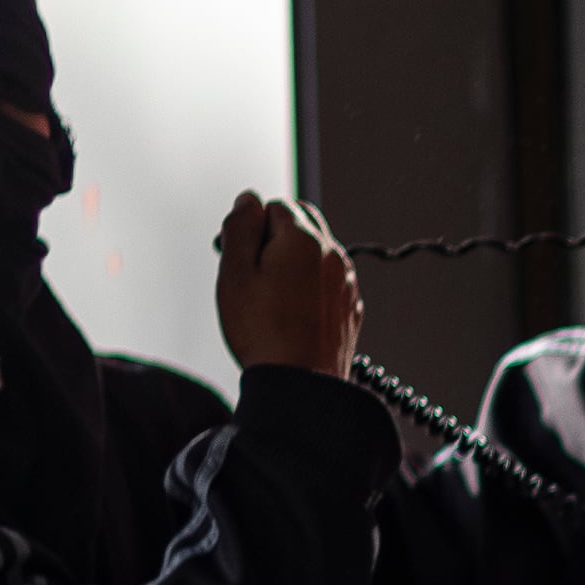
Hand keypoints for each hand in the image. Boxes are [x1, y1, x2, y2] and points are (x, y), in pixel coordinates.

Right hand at [216, 191, 359, 378]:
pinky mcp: (350, 308)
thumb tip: (247, 200)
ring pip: (317, 253)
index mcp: (304, 239)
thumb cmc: (265, 334)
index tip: (239, 254)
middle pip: (302, 223)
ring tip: (271, 298)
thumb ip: (240, 227)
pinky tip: (292, 313)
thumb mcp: (234, 272)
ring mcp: (346, 282)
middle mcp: (332, 255)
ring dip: (294, 262)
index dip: (250, 227)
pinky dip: (311, 287)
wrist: (301, 385)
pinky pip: (328, 283)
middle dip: (275, 237)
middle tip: (253, 272)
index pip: (274, 205)